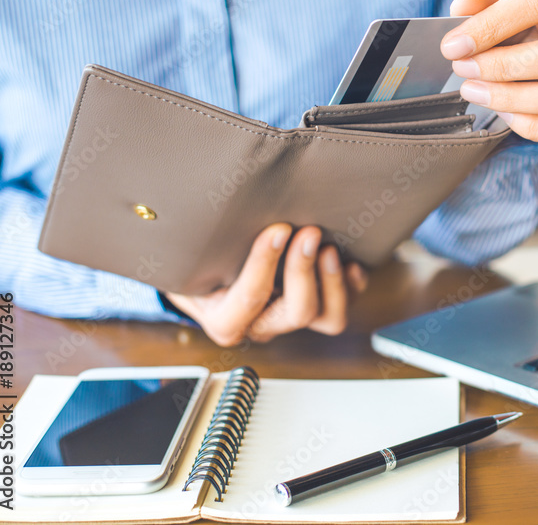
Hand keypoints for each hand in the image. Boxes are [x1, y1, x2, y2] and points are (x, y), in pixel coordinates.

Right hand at [164, 223, 367, 345]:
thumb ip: (196, 249)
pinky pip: (342, 308)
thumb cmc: (196, 265)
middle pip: (296, 313)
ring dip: (334, 283)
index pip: (249, 300)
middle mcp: (262, 325)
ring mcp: (290, 318)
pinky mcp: (314, 308)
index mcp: (225, 320)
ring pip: (327, 318)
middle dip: (304, 271)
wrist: (204, 278)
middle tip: (308, 232)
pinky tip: (352, 263)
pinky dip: (351, 286)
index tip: (276, 229)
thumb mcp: (185, 260)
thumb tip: (202, 211)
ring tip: (330, 249)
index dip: (265, 264)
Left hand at [441, 0, 537, 144]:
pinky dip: (531, 125)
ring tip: (474, 91)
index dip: (495, 24)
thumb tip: (463, 6)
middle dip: (507, 67)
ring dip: (515, 99)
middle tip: (463, 69)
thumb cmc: (513, 11)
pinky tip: (502, 110)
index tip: (454, 45)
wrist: (531, 34)